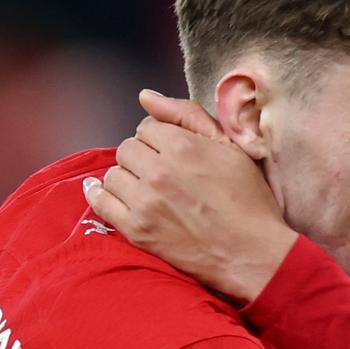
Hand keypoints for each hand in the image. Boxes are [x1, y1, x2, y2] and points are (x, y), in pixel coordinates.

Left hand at [84, 90, 296, 301]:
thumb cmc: (247, 198)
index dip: (159, 137)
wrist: (251, 252)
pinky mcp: (137, 230)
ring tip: (146, 187)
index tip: (171, 151)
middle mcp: (159, 171)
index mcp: (182, 145)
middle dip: (141, 156)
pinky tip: (102, 191)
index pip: (147, 127)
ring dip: (126, 177)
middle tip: (160, 171)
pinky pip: (101, 203)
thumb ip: (187, 115)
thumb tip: (145, 97)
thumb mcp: (230, 147)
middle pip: (127, 148)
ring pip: (113, 174)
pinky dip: (99, 194)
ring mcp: (145, 202)